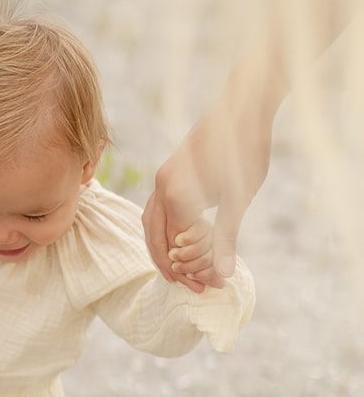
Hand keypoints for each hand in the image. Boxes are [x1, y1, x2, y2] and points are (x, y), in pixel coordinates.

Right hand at [143, 87, 273, 292]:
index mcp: (178, 195)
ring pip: (150, 224)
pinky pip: (156, 209)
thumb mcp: (240, 198)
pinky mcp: (168, 172)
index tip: (214, 286)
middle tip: (193, 288)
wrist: (242, 108)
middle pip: (157, 238)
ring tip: (179, 271)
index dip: (195, 269)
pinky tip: (179, 240)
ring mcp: (162, 178)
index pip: (178, 245)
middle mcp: (162, 187)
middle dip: (173, 266)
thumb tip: (223, 273)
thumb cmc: (245, 150)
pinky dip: (163, 230)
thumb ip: (226, 237)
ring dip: (162, 250)